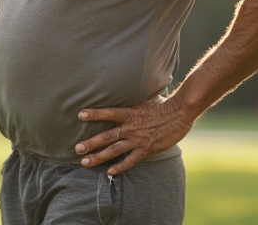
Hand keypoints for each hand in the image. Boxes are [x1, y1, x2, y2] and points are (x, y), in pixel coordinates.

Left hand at [74, 93, 193, 175]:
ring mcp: (138, 139)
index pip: (108, 113)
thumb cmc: (164, 103)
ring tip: (85, 162)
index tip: (79, 115)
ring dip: (99, 157)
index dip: (94, 113)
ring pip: (114, 150)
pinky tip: (109, 172)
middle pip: (106, 136)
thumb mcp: (146, 97)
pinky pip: (130, 160)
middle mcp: (130, 127)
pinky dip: (119, 167)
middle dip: (90, 143)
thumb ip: (134, 97)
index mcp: (129, 112)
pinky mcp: (146, 149)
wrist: (180, 113)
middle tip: (77, 149)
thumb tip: (128, 86)